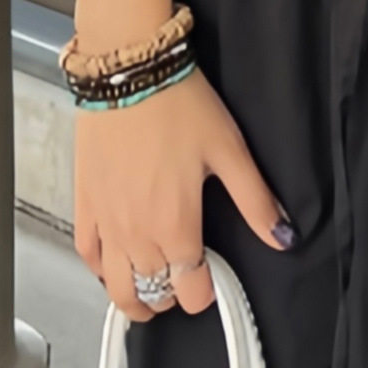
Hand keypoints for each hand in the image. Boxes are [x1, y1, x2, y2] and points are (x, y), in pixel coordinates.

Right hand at [73, 68, 291, 321]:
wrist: (128, 72)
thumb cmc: (178, 106)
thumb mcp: (230, 152)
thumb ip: (256, 202)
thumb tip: (282, 237)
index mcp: (176, 225)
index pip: (190, 289)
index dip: (204, 294)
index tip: (211, 283)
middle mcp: (137, 233)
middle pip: (154, 292)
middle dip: (172, 295)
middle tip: (184, 282)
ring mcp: (106, 221)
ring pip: (116, 284)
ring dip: (135, 295)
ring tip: (150, 292)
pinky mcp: (85, 202)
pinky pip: (87, 253)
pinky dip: (100, 269)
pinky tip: (112, 266)